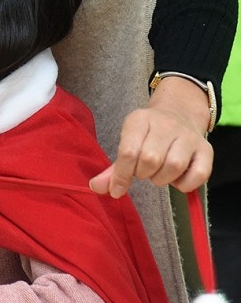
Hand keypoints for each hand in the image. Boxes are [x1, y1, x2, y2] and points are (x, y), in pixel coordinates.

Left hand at [89, 74, 212, 197]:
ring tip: (159, 173)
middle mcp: (165, 124)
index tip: (117, 190)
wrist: (179, 111)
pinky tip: (177, 179)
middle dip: (143, 173)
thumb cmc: (148, 134)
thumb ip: (113, 168)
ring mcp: (188, 135)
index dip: (121, 176)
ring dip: (162, 179)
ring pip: (174, 166)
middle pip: (151, 159)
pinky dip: (185, 184)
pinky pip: (199, 174)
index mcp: (140, 119)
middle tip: (144, 171)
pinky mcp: (206, 149)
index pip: (128, 151)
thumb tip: (95, 188)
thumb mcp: (128, 142)